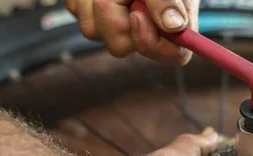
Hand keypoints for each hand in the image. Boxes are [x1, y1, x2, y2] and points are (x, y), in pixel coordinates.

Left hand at [65, 0, 198, 64]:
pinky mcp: (90, 15)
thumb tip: (173, 25)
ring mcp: (112, 26)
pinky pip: (79, 13)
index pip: (173, 54)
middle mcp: (142, 31)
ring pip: (93, 31)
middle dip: (115, 14)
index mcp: (171, 25)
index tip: (137, 14)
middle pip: (121, 47)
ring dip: (98, 2)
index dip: (153, 42)